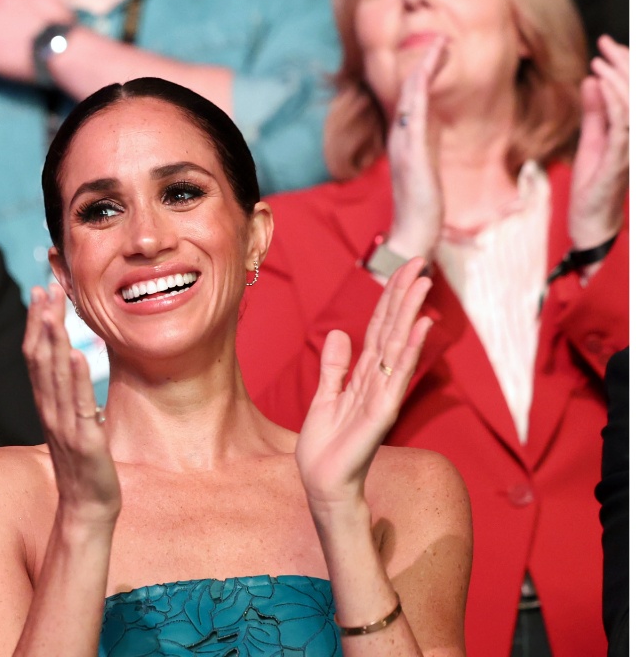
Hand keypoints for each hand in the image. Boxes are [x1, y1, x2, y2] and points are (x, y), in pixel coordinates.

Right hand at [25, 284, 119, 526]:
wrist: (87, 507)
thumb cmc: (84, 465)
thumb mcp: (74, 422)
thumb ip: (69, 395)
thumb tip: (71, 365)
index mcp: (47, 405)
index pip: (35, 356)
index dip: (36, 323)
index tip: (41, 293)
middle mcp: (49, 411)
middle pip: (40, 358)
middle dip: (43, 320)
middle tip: (47, 286)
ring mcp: (64, 425)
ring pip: (54, 376)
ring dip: (53, 340)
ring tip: (54, 310)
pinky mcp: (85, 440)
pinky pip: (78, 404)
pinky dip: (75, 377)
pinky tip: (75, 353)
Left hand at [296, 260, 433, 510]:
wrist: (324, 483)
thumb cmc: (327, 447)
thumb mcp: (324, 398)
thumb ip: (334, 368)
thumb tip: (340, 334)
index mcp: (363, 376)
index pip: (379, 329)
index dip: (389, 299)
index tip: (402, 270)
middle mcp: (378, 381)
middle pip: (392, 329)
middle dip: (403, 296)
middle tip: (418, 263)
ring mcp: (383, 395)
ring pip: (398, 345)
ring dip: (410, 313)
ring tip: (422, 283)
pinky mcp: (382, 414)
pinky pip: (396, 376)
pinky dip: (407, 351)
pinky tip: (418, 327)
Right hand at [383, 40, 445, 260]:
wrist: (413, 232)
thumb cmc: (422, 207)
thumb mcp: (427, 172)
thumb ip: (427, 152)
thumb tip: (434, 136)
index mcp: (407, 141)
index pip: (416, 101)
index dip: (426, 76)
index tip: (440, 54)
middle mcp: (401, 139)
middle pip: (411, 93)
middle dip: (425, 64)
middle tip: (441, 40)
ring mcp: (404, 145)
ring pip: (411, 99)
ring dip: (422, 71)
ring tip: (437, 47)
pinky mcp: (411, 154)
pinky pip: (413, 117)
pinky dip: (417, 94)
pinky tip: (423, 77)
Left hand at [569, 36, 629, 250]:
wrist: (590, 219)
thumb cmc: (594, 181)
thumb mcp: (592, 138)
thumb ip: (594, 111)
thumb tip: (591, 79)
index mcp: (633, 130)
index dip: (627, 66)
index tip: (608, 45)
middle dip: (625, 63)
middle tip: (605, 43)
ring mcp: (632, 147)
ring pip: (633, 104)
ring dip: (617, 78)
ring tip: (600, 60)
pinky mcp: (620, 158)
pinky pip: (621, 124)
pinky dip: (612, 100)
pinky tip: (599, 83)